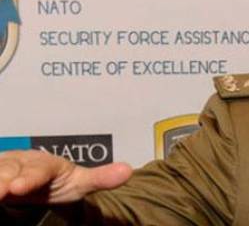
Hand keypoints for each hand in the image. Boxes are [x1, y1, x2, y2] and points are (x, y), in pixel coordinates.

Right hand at [0, 150, 131, 203]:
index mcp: (44, 164)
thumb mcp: (78, 182)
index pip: (36, 171)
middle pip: (7, 171)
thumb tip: (128, 171)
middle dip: (2, 181)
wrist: (34, 181)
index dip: (27, 179)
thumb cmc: (55, 182)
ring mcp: (2, 170)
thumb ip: (100, 178)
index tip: (18, 188)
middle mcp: (19, 164)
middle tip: (1, 191)